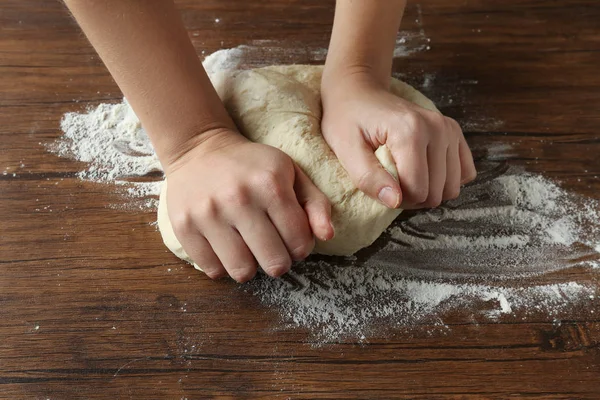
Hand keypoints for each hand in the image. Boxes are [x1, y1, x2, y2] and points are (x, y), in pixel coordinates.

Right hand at [164, 129, 333, 281]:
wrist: (199, 149)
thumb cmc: (252, 166)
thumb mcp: (290, 173)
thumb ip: (316, 203)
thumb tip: (327, 235)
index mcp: (271, 184)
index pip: (300, 243)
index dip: (301, 248)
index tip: (292, 240)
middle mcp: (239, 199)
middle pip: (274, 263)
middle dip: (279, 262)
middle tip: (272, 250)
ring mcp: (208, 213)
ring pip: (242, 271)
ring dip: (250, 267)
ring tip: (248, 250)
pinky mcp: (184, 226)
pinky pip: (212, 270)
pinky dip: (222, 266)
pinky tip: (226, 247)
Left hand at [321, 73, 476, 209]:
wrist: (358, 92)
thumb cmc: (347, 120)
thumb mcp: (346, 150)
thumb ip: (368, 178)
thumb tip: (394, 202)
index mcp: (411, 131)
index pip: (417, 191)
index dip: (396, 199)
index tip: (379, 185)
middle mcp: (437, 127)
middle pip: (435, 193)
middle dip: (411, 197)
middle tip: (388, 182)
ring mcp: (449, 129)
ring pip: (451, 188)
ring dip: (427, 191)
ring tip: (404, 176)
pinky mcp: (454, 133)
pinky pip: (464, 173)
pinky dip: (444, 180)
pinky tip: (423, 171)